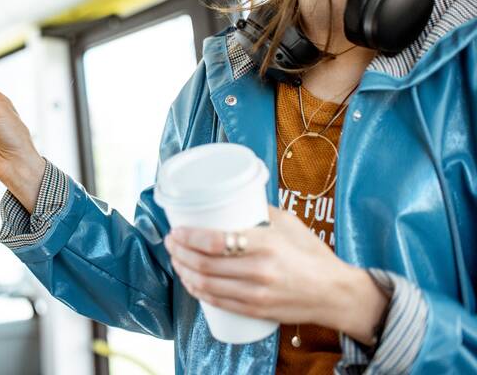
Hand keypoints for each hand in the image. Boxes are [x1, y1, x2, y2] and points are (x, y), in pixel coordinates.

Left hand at [164, 206, 388, 342]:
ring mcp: (256, 294)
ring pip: (206, 284)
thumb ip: (259, 211)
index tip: (176, 230)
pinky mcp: (255, 310)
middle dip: (179, 252)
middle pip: (205, 264)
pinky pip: (218, 302)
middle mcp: (259, 271)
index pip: (216, 241)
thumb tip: (232, 197)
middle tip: (170, 242)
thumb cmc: (311, 253)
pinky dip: (197, 291)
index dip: (189, 237)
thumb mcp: (288, 223)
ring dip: (184, 272)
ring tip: (175, 259)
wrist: (335, 293)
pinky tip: (189, 281)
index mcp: (266, 244)